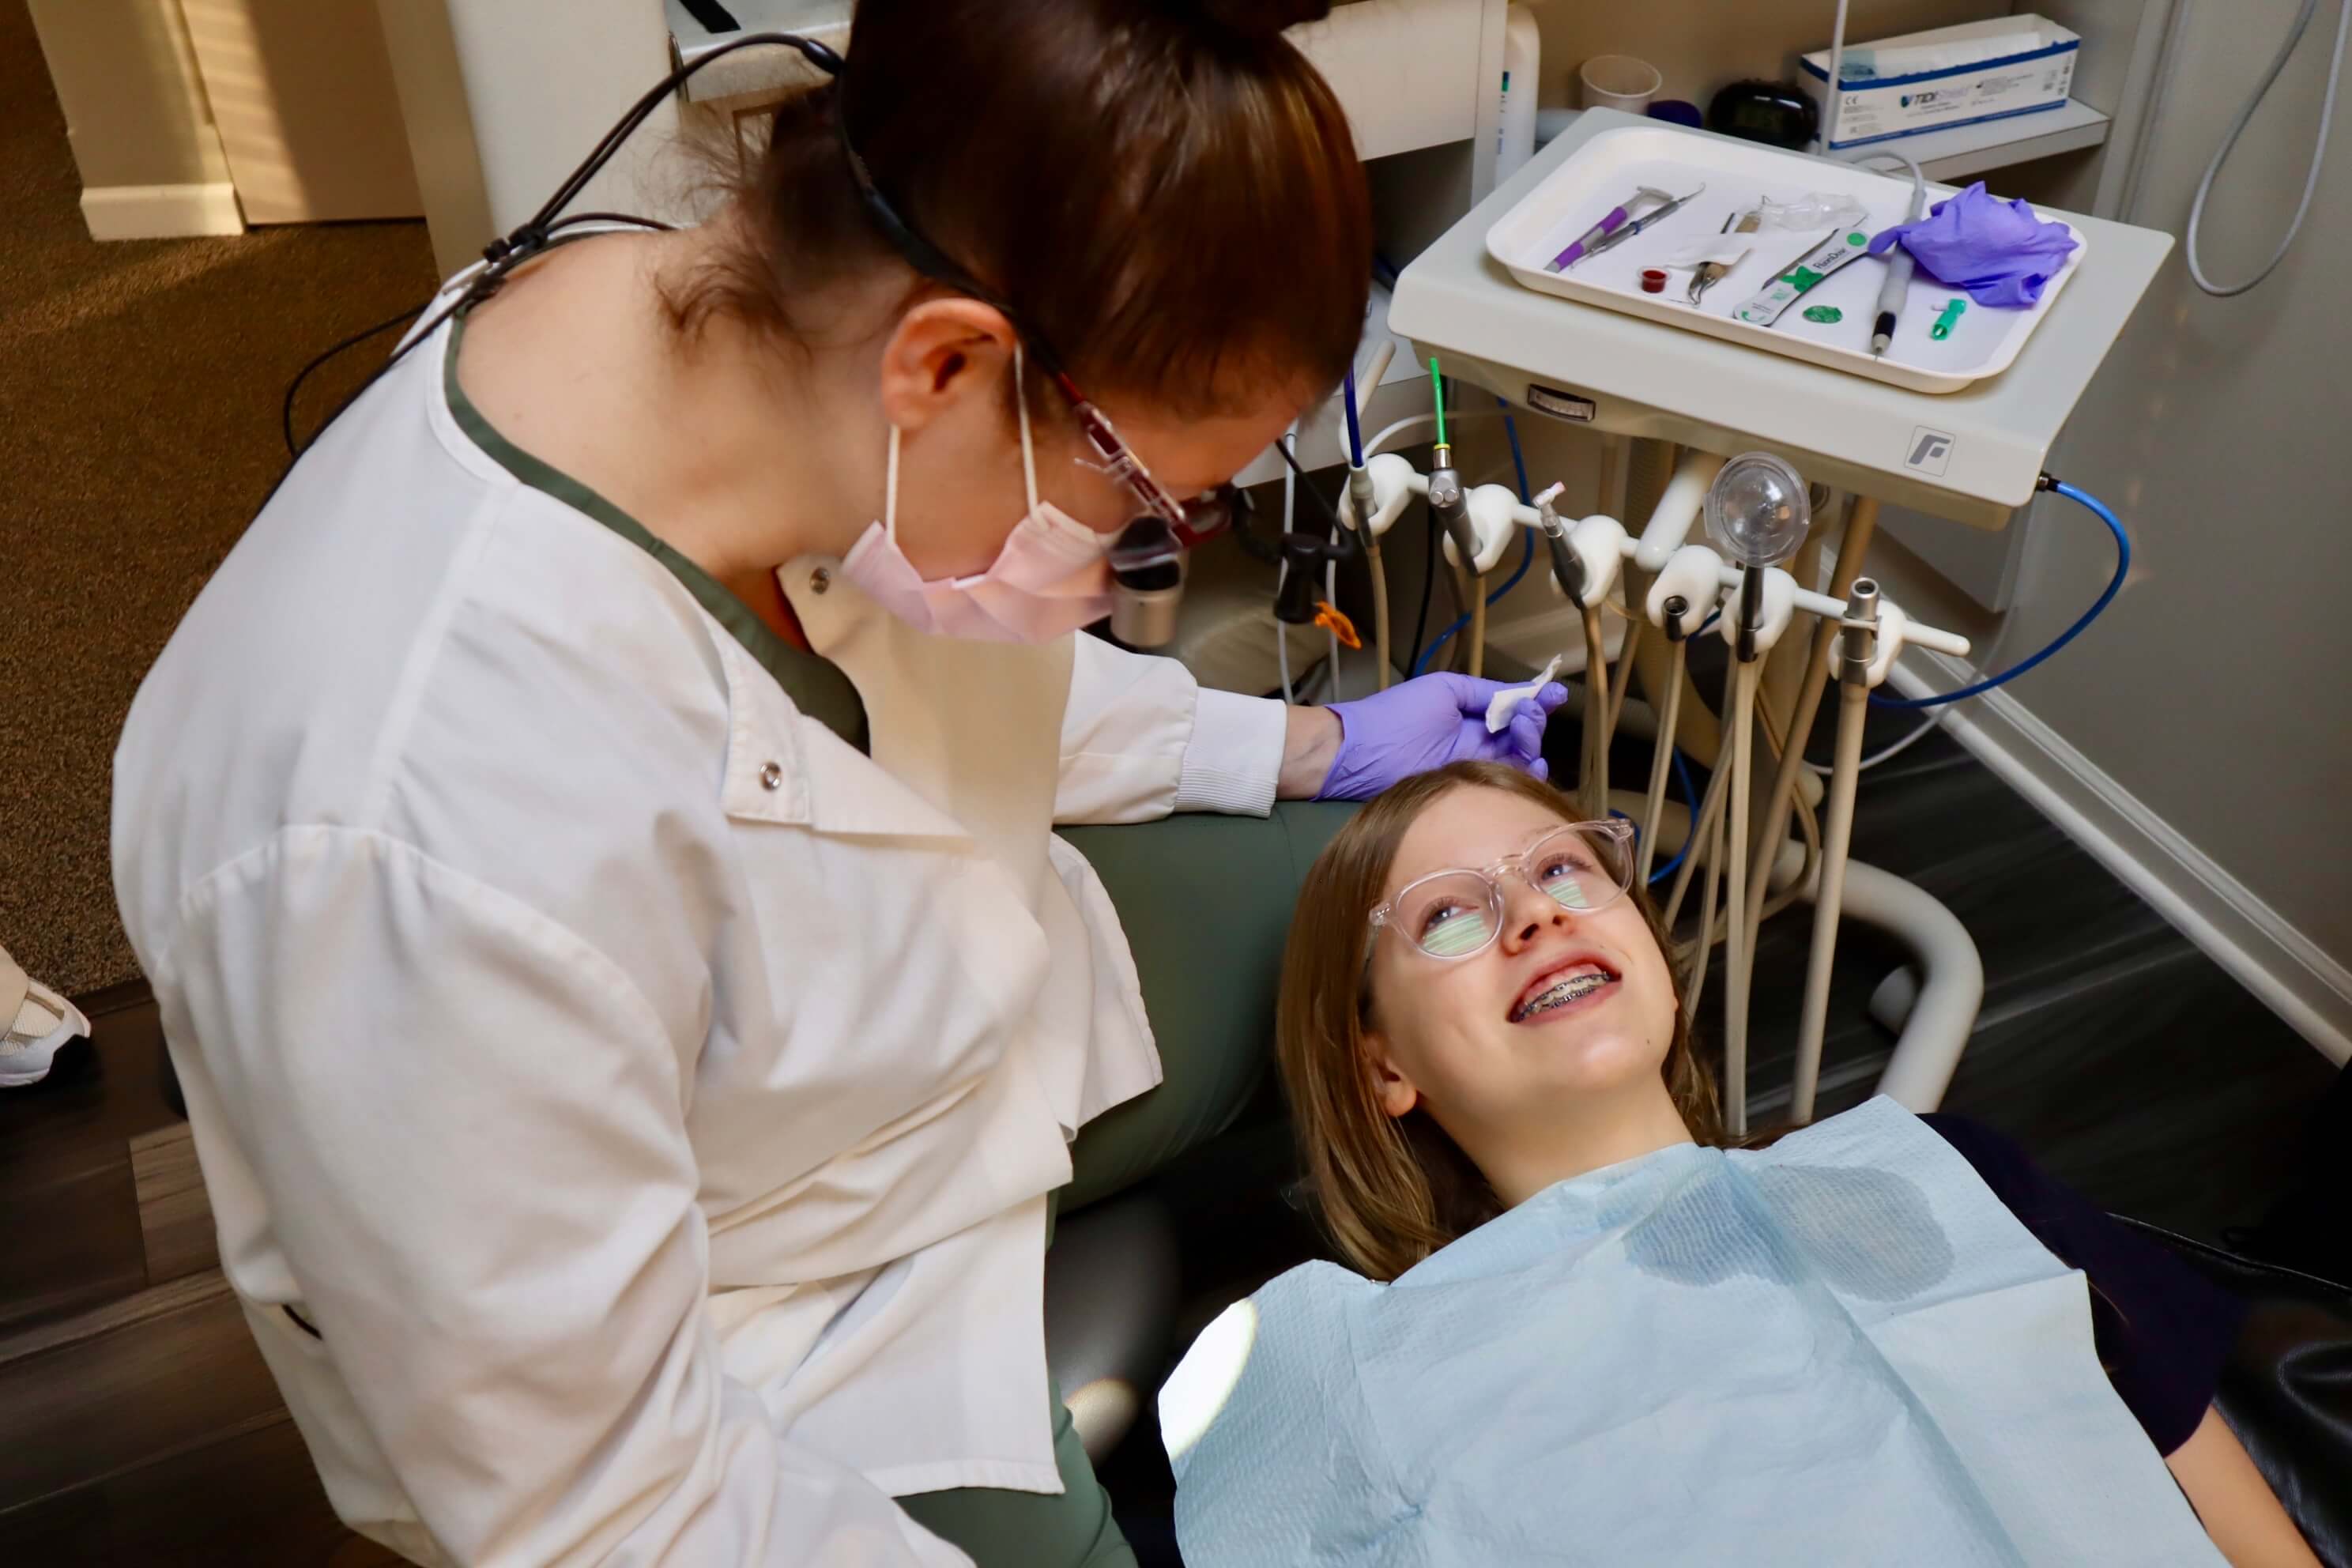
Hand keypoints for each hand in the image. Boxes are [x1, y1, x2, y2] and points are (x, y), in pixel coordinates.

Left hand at [1314, 673, 1569, 800]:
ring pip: (1520, 757)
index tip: (1558, 695)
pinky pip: (1505, 780)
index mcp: (1470, 712)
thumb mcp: (1444, 690)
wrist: (1360, 754)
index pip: (1512, 706)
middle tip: (1527, 717)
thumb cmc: (1397, 716)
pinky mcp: (1469, 789)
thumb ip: (1483, 691)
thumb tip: (1520, 692)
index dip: (1537, 700)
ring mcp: (1474, 764)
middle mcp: (1477, 739)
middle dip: (1533, 721)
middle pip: (1522, 732)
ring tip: (1526, 738)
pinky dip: (1525, 771)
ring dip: (1532, 745)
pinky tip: (1532, 763)